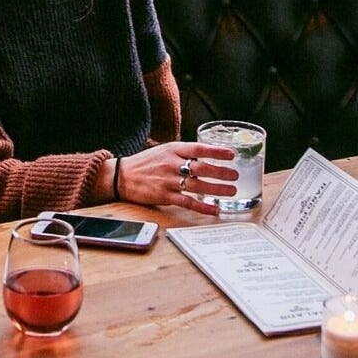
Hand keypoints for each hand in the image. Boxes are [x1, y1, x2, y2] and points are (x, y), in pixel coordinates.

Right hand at [116, 141, 238, 212]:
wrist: (121, 175)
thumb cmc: (146, 163)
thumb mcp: (164, 150)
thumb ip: (183, 153)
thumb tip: (207, 156)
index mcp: (173, 149)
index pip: (198, 149)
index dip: (216, 151)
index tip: (231, 154)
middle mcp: (171, 164)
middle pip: (201, 168)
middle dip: (221, 172)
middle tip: (236, 176)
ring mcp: (168, 181)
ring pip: (197, 185)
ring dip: (216, 189)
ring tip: (231, 191)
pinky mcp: (164, 196)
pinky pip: (186, 202)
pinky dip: (201, 206)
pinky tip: (213, 209)